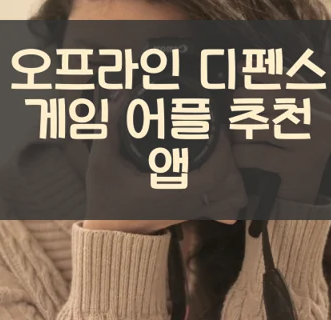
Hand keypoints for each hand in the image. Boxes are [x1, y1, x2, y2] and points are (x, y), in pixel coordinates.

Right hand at [84, 93, 246, 233]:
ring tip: (218, 149)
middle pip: (227, 182)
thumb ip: (108, 129)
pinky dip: (224, 187)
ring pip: (226, 195)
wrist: (108, 234)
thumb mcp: (101, 164)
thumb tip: (120, 96)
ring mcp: (190, 211)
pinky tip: (214, 170)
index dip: (222, 151)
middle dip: (228, 156)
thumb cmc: (106, 199)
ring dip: (229, 171)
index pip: (213, 175)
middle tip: (218, 133)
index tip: (217, 129)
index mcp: (172, 191)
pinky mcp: (188, 213)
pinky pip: (218, 203)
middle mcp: (187, 203)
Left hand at [231, 71, 330, 203]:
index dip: (261, 71)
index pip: (289, 80)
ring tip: (238, 136)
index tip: (240, 67)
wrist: (296, 194)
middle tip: (234, 105)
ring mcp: (314, 145)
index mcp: (323, 107)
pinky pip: (255, 153)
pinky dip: (240, 154)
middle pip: (272, 98)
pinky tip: (240, 156)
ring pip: (260, 125)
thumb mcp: (287, 118)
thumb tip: (245, 66)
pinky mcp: (298, 167)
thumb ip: (274, 93)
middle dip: (244, 100)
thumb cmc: (286, 150)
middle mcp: (324, 123)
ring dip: (240, 131)